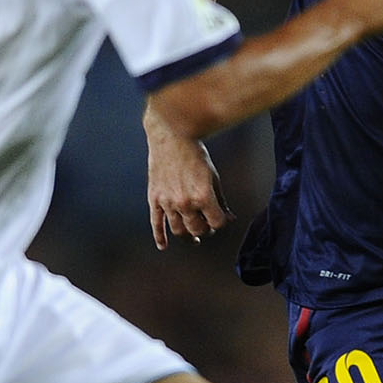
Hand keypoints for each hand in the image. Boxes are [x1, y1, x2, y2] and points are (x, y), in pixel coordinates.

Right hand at [146, 116, 230, 248]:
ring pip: (178, 230)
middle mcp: (185, 202)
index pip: (216, 223)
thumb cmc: (195, 155)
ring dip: (187, 236)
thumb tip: (228, 218)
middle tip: (206, 227)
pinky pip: (156, 223)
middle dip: (205, 230)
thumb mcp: (213, 176)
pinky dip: (159, 237)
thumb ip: (220, 200)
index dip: (221, 222)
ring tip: (192, 238)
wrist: (171, 136)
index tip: (221, 218)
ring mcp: (167, 202)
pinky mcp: (154, 199)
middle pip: (197, 229)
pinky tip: (163, 246)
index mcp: (203, 196)